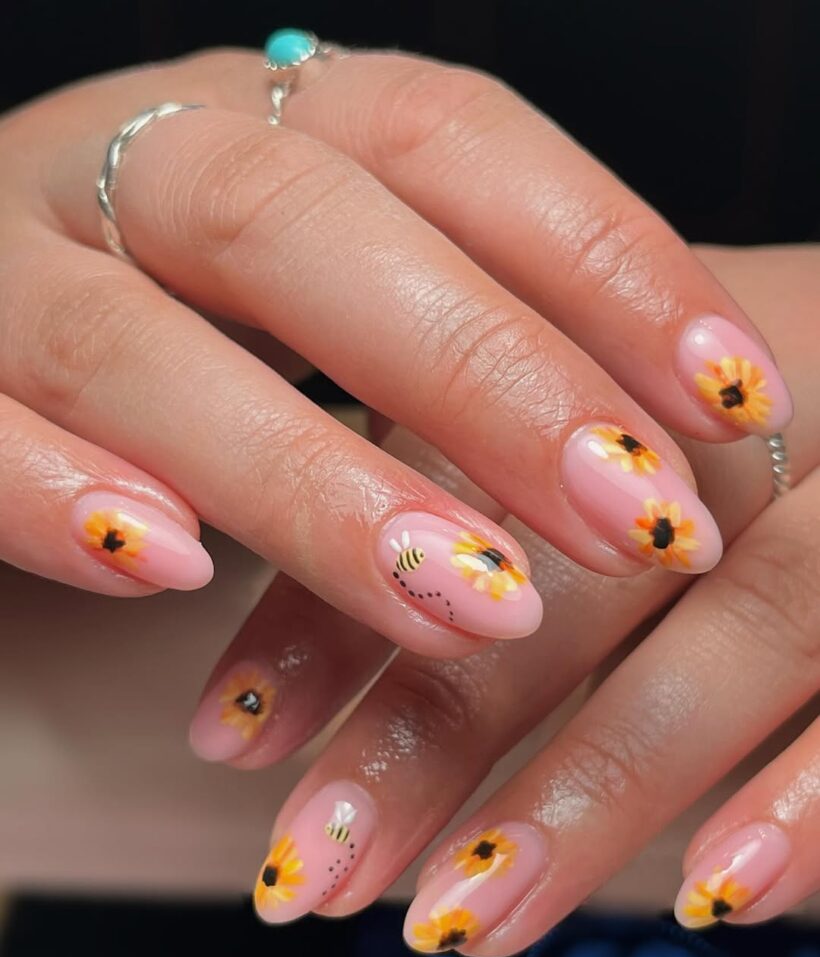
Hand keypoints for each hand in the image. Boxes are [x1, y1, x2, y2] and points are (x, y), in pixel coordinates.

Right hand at [0, 45, 793, 658]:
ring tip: (466, 601)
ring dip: (309, 482)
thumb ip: (442, 336)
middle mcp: (130, 165)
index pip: (451, 143)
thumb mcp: (323, 298)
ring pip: (138, 346)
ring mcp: (4, 267)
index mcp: (262, 122)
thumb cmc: (184, 321)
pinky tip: (169, 570)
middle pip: (306, 227)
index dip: (603, 260)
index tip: (732, 398)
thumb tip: (642, 444)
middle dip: (483, 377)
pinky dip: (60, 495)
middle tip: (634, 518)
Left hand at [188, 244, 817, 950]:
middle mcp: (745, 408)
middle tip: (316, 862)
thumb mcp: (597, 410)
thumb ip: (475, 476)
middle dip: (436, 724)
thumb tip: (335, 619)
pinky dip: (809, 796)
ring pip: (746, 626)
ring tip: (464, 916)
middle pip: (582, 559)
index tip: (234, 737)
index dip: (336, 610)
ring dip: (600, 791)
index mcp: (624, 343)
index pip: (453, 469)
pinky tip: (720, 895)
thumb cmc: (713, 409)